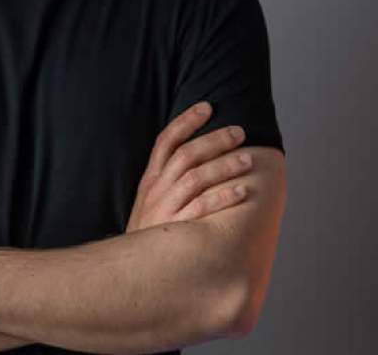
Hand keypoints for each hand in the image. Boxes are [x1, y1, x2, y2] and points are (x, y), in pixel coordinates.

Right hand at [126, 101, 251, 231]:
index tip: (207, 106)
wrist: (129, 271)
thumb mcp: (149, 204)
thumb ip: (167, 184)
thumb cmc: (149, 235)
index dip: (186, 121)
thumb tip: (196, 161)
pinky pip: (202, 208)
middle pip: (186, 155)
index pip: (166, 141)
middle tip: (239, 132)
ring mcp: (166, 208)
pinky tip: (242, 192)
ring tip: (248, 160)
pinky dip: (223, 197)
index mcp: (150, 180)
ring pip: (196, 178)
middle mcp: (157, 190)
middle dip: (215, 140)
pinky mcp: (176, 229)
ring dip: (224, 166)